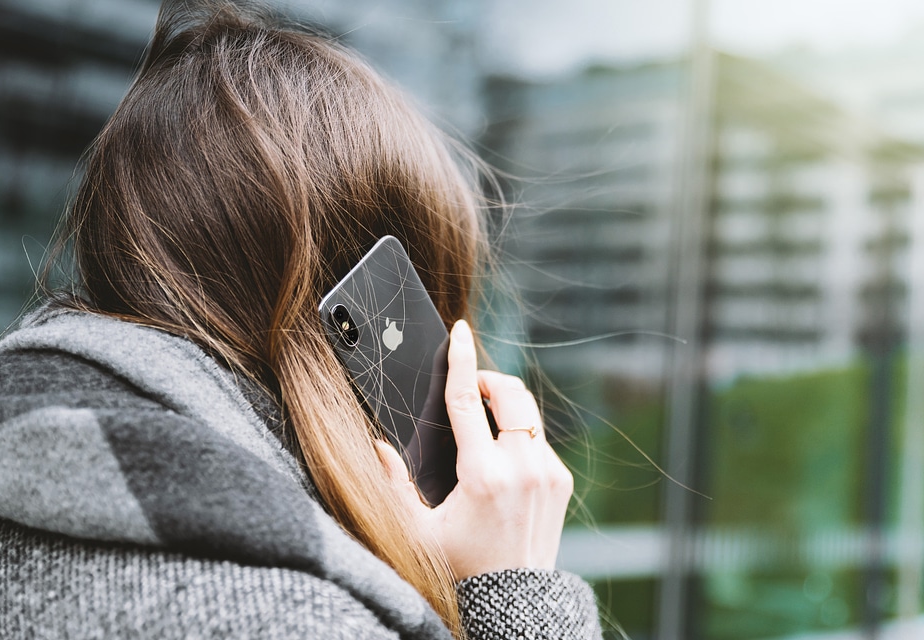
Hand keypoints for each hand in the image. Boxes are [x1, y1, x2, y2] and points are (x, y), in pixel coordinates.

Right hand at [377, 319, 572, 579]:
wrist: (514, 603)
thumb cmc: (460, 569)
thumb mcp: (417, 532)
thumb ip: (393, 487)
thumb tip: (378, 447)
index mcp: (483, 476)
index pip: (466, 401)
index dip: (460, 360)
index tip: (460, 331)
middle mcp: (522, 468)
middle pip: (510, 393)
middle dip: (488, 378)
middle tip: (469, 388)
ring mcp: (547, 473)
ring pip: (527, 412)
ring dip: (504, 405)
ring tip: (482, 420)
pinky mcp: (560, 481)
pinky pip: (538, 439)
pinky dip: (518, 434)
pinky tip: (500, 455)